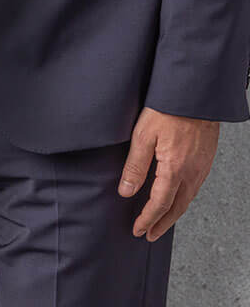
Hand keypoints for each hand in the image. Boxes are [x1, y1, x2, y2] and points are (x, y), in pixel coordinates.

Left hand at [118, 107, 220, 240]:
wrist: (195, 96)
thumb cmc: (167, 111)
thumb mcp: (143, 136)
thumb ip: (135, 166)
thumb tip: (126, 192)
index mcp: (175, 170)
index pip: (159, 204)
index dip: (147, 219)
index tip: (137, 230)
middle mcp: (192, 173)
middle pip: (176, 208)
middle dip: (161, 224)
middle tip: (149, 235)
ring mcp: (201, 168)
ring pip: (187, 199)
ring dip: (173, 214)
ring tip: (160, 222)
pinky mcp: (205, 160)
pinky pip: (194, 188)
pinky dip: (183, 200)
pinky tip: (176, 199)